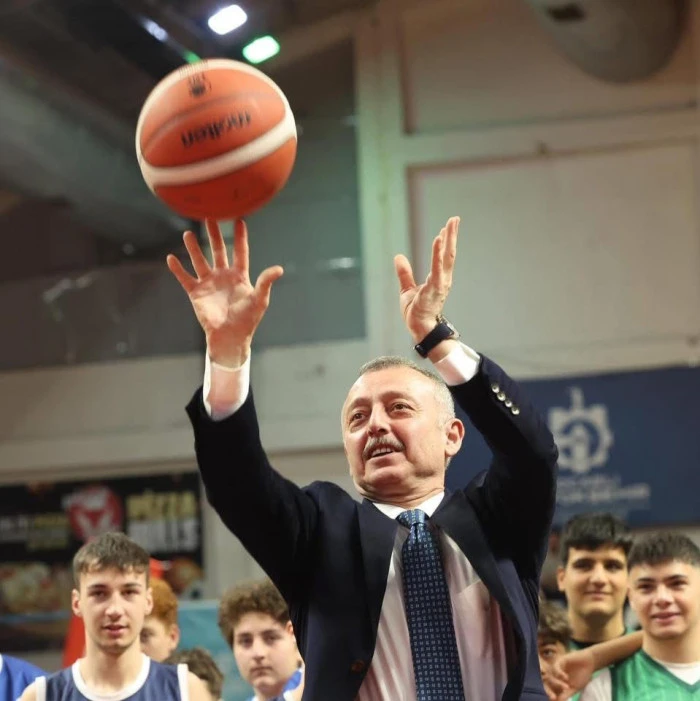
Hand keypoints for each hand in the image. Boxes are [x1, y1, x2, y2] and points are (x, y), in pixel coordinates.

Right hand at [167, 219, 282, 367]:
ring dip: (193, 248)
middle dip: (214, 234)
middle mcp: (223, 276)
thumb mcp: (259, 299)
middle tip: (210, 216)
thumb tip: (279, 269)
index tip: (239, 220)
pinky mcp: (196, 293)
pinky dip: (177, 269)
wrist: (230, 337)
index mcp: (240, 276)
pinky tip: (170, 258)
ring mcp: (209, 283)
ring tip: (188, 233)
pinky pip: (185, 278)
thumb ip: (266, 282)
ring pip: (200, 260)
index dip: (240, 237)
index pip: (240, 252)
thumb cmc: (248, 320)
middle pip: (218, 250)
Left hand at [394, 216, 459, 342]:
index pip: (444, 257)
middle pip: (449, 253)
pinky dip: (438, 252)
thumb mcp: (407, 289)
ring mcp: (440, 283)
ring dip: (449, 240)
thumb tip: (399, 257)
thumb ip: (405, 273)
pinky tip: (439, 239)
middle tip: (455, 219)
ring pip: (446, 257)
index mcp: (438, 280)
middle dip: (452, 236)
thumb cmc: (416, 312)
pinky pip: (437, 266)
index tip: (447, 227)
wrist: (419, 328)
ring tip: (450, 225)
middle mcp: (443, 279)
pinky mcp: (435, 287)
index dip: (446, 241)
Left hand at [544, 648, 595, 700]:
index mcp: (557, 683)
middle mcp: (554, 675)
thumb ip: (566, 694)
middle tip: (554, 698)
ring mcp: (556, 668)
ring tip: (566, 688)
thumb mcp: (575, 688)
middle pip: (547, 683)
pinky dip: (560, 673)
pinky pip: (556, 667)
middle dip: (549, 691)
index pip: (550, 690)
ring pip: (551, 676)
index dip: (550, 695)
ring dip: (557, 683)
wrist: (589, 663)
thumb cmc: (582, 676)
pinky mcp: (559, 660)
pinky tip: (566, 678)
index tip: (554, 700)